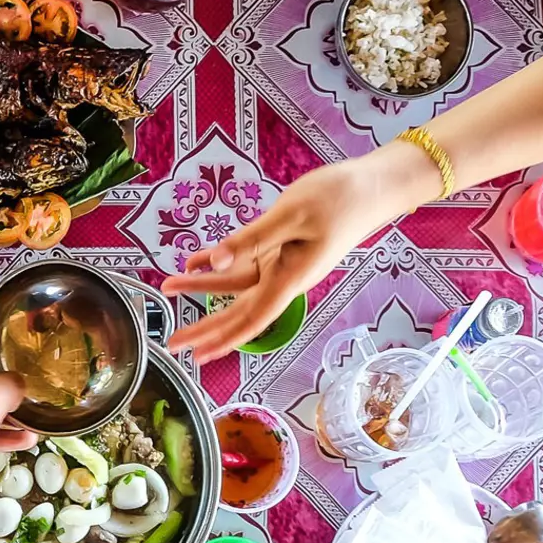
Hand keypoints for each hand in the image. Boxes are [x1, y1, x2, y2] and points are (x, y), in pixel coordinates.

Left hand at [162, 156, 399, 360]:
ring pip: (237, 285)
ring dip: (202, 287)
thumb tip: (215, 262)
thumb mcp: (291, 215)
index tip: (199, 355)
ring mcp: (283, 265)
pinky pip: (245, 264)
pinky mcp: (282, 249)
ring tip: (168, 287)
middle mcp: (285, 278)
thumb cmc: (339, 199)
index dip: (224, 339)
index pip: (252, 318)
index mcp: (290, 277)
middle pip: (239, 310)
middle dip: (205, 326)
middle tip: (173, 342)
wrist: (373, 187)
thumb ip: (251, 240)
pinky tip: (195, 261)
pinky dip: (220, 264)